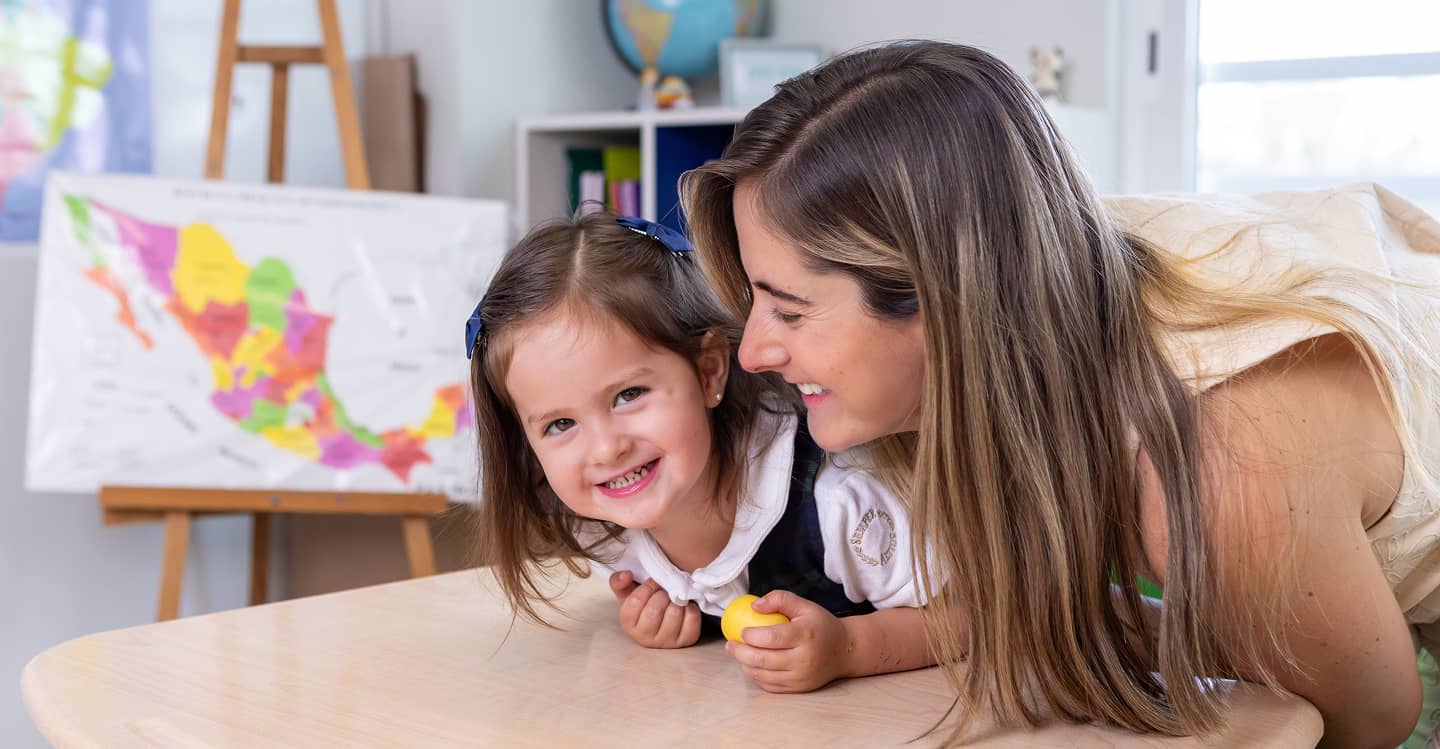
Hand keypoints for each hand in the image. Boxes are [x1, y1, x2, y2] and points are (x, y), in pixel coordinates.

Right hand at [608, 570, 700, 648]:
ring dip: (677, 600)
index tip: (653, 582)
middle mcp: (644, 638)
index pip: (635, 602)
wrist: (664, 619)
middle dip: (662, 593)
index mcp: (628, 624)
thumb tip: (626, 575)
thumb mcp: (628, 592)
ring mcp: (666, 642)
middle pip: (655, 610)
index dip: (647, 587)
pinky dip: (691, 608)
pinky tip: (685, 606)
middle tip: (664, 589)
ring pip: (674, 614)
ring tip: (674, 597)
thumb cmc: (644, 603)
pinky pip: (692, 620)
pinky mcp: (686, 641)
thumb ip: (619, 582)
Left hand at [724, 589, 849, 692]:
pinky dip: (756, 676)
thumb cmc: (821, 625)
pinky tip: (751, 665)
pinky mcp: (799, 688)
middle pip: (762, 659)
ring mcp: (801, 676)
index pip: (770, 638)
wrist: (845, 650)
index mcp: (805, 635)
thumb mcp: (805, 605)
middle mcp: (803, 659)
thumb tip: (754, 606)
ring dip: (745, 665)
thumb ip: (779, 599)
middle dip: (740, 652)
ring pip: (763, 675)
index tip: (742, 631)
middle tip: (730, 644)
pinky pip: (770, 686)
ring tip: (738, 653)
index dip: (750, 635)